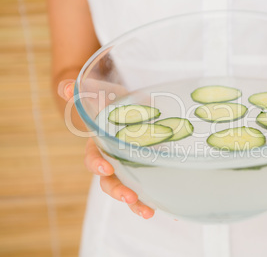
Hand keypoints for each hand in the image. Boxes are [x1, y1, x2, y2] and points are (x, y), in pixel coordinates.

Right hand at [59, 80, 154, 218]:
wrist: (124, 104)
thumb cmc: (107, 100)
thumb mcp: (96, 93)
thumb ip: (81, 92)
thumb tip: (66, 86)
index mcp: (98, 145)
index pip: (93, 158)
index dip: (97, 164)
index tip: (106, 167)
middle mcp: (112, 160)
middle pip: (110, 181)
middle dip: (118, 191)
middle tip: (130, 198)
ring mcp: (129, 166)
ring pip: (129, 188)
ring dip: (137, 203)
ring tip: (148, 212)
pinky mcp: (144, 167)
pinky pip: (148, 185)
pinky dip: (156, 197)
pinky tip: (168, 208)